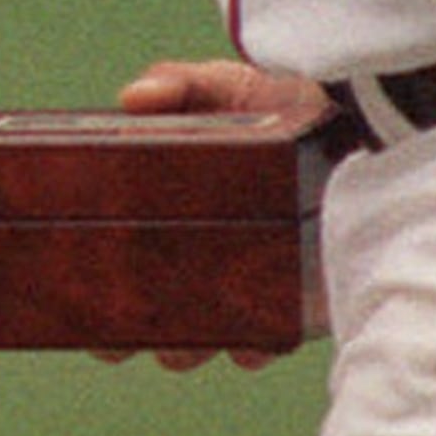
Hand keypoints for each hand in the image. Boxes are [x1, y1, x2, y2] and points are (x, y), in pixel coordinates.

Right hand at [101, 57, 336, 369]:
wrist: (360, 119)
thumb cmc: (281, 100)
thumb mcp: (221, 85)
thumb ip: (176, 83)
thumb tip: (129, 101)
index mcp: (178, 202)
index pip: (131, 246)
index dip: (103, 273)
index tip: (75, 293)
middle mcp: (212, 244)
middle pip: (161, 298)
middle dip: (134, 329)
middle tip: (111, 344)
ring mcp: (254, 273)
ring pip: (212, 325)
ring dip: (188, 346)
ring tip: (176, 351)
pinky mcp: (301, 294)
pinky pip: (274, 331)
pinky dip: (257, 344)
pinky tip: (245, 347)